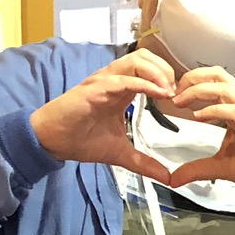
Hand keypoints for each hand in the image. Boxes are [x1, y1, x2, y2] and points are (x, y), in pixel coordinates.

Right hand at [30, 51, 178, 179]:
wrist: (54, 142)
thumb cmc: (82, 141)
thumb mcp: (122, 153)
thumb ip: (145, 163)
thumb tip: (168, 177)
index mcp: (122, 90)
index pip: (149, 69)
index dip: (168, 78)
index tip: (180, 99)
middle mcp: (114, 80)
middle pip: (146, 57)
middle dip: (166, 70)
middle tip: (177, 93)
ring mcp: (104, 82)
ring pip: (136, 60)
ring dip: (157, 73)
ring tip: (169, 92)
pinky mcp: (95, 88)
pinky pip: (123, 79)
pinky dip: (143, 83)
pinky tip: (158, 94)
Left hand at [167, 66, 234, 186]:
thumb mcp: (216, 166)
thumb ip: (195, 169)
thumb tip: (174, 179)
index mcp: (234, 107)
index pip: (213, 81)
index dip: (192, 82)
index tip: (174, 95)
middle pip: (217, 74)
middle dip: (193, 77)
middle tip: (175, 92)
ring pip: (223, 87)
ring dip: (198, 91)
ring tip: (180, 102)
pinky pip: (232, 110)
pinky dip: (212, 110)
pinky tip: (197, 117)